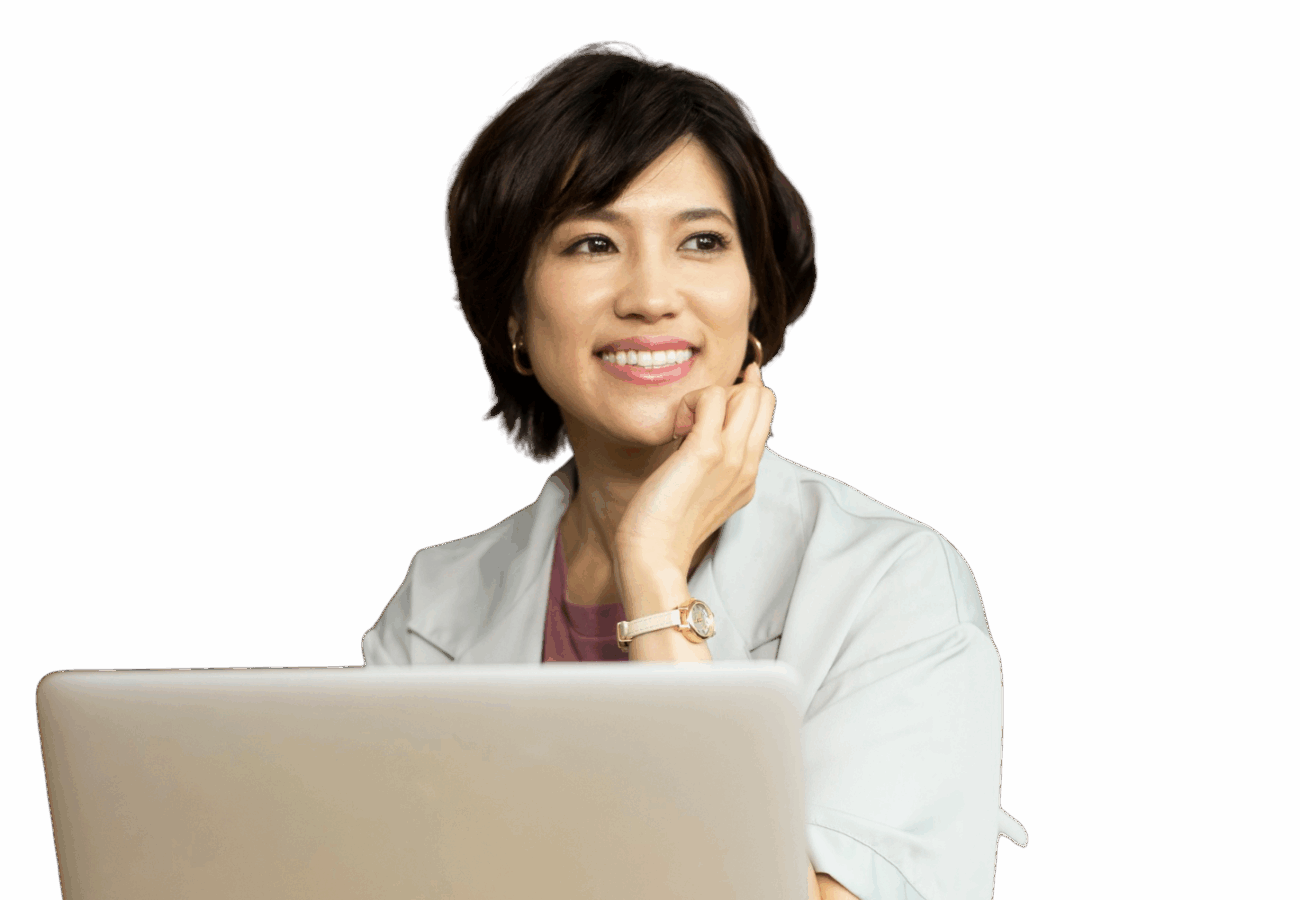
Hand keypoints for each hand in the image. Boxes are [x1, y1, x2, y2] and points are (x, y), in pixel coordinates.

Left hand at [614, 362, 775, 613]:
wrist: (654, 556)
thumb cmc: (664, 524)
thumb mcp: (699, 489)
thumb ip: (709, 460)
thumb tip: (696, 427)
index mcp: (749, 472)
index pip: (763, 413)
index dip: (739, 396)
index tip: (708, 403)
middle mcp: (748, 463)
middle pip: (761, 397)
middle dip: (728, 391)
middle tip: (694, 416)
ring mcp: (732, 456)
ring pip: (744, 393)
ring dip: (709, 395)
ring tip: (684, 424)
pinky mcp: (706, 452)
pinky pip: (711, 397)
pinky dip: (691, 400)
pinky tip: (676, 428)